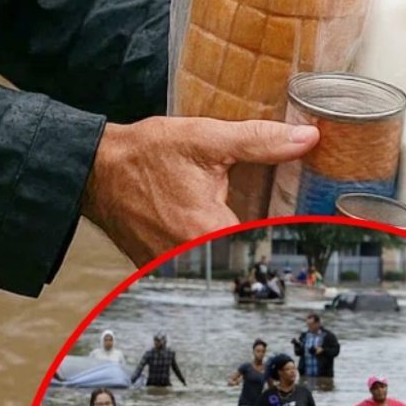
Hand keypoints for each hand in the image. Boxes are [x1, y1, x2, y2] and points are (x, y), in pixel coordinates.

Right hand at [82, 118, 319, 262]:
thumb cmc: (144, 155)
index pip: (264, 247)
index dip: (289, 238)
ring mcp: (172, 267)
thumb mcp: (205, 139)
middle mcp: (190, 257)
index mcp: (206, 231)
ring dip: (237, 249)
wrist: (96, 170)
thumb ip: (259, 140)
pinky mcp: (160, 267)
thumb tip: (305, 137)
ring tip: (250, 230)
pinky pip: (197, 264)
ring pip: (220, 265)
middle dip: (264, 242)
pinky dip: (210, 251)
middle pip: (245, 260)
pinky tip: (215, 231)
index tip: (310, 229)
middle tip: (283, 224)